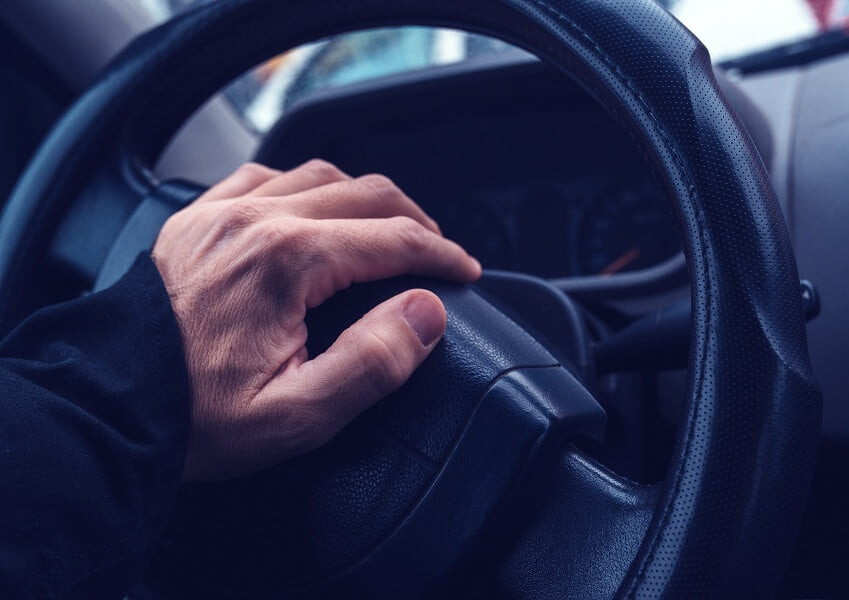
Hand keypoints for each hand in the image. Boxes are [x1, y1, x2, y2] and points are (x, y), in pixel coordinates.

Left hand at [152, 161, 480, 481]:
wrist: (107, 409)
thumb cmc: (195, 418)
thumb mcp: (297, 414)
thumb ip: (373, 361)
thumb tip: (425, 312)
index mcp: (287, 260)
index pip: (393, 239)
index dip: (441, 255)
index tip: (464, 271)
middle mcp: (255, 220)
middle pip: (365, 194)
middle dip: (415, 220)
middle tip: (437, 252)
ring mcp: (221, 213)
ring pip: (318, 174)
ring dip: (364, 196)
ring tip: (387, 226)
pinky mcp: (196, 220)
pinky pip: (262, 176)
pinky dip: (303, 185)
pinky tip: (311, 206)